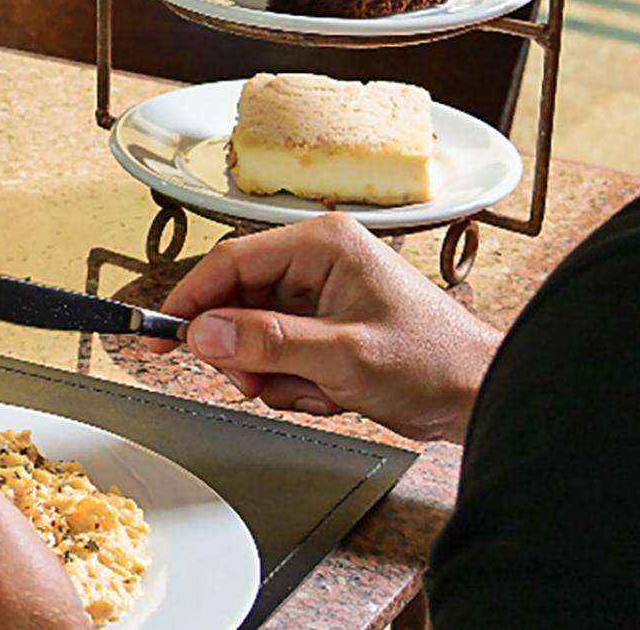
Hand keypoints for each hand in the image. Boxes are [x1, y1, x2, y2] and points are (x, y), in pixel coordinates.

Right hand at [147, 213, 498, 441]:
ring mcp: (319, 293)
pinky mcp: (323, 324)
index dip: (189, 300)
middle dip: (244, 352)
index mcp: (322, 244)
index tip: (160, 334)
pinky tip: (329, 393)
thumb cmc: (433, 362)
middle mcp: (317, 260)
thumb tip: (202, 333)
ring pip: (251, 334)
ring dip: (273, 375)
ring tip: (317, 391)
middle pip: (235, 302)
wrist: (478, 395)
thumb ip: (267, 342)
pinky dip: (291, 382)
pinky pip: (275, 353)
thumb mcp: (343, 356)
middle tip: (258, 384)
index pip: (230, 262)